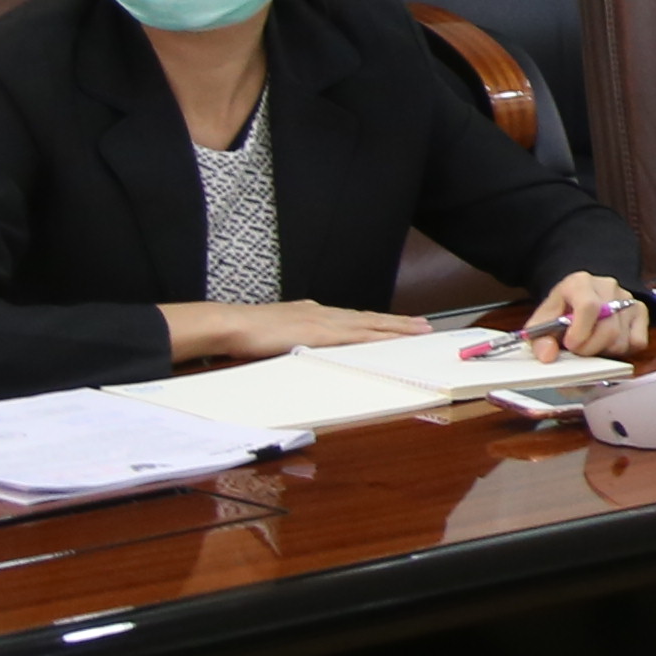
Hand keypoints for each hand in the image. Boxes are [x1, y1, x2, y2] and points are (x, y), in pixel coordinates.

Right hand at [159, 299, 436, 364]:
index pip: (354, 318)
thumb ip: (294, 336)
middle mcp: (324, 314)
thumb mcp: (277, 332)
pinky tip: (392, 340)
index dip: (378, 322)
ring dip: (395, 328)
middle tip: (423, 325)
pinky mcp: (320, 333)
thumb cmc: (248, 332)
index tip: (398, 324)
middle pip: (368, 319)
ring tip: (419, 330)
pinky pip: (356, 336)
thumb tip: (302, 341)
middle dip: (397, 323)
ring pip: (369, 324)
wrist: (232, 324)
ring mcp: (324, 322)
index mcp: (314, 314)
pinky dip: (377, 337)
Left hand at [520, 273, 652, 361]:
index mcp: (580, 283)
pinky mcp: (640, 312)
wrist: (578, 297)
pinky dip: (622, 351)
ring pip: (622, 340)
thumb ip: (538, 339)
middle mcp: (608, 287)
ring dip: (604, 351)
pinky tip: (607, 343)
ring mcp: (627, 299)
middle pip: (608, 328)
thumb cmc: (561, 310)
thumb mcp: (542, 321)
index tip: (571, 346)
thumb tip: (548, 354)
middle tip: (577, 351)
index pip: (589, 306)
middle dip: (590, 349)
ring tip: (591, 344)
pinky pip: (637, 342)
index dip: (580, 332)